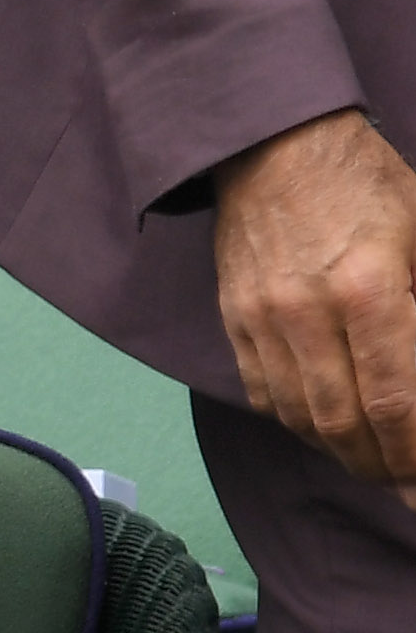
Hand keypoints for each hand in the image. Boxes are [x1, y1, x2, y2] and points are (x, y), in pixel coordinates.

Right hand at [214, 109, 415, 505]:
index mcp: (369, 288)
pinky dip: (297, 424)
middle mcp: (309, 311)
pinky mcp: (234, 316)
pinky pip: (263, 392)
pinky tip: (325, 430)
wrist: (272, 144)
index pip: (395, 401)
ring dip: (341, 453)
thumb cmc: (367, 184)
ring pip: (300, 416)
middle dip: (384, 468)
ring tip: (373, 466)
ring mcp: (262, 316)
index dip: (415, 455)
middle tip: (409, 487)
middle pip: (344, 423)